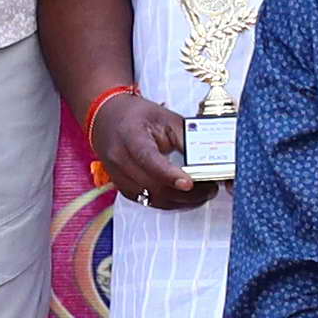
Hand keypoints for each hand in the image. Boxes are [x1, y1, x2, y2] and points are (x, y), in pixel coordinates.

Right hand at [82, 90, 209, 211]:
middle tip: (210, 188)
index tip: (189, 183)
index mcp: (130, 136)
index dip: (169, 174)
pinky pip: (147, 201)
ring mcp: (118, 176)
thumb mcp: (165, 117)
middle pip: (153, 185)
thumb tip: (207, 159)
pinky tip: (184, 197)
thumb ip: (185, 137)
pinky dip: (169, 202)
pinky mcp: (122, 188)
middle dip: (186, 193)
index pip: (148, 159)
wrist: (107, 118)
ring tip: (202, 194)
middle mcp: (119, 158)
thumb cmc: (137, 115)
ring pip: (152, 198)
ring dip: (180, 201)